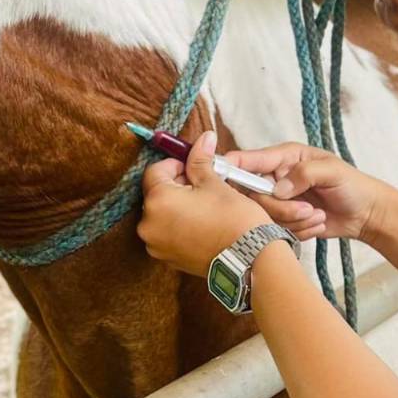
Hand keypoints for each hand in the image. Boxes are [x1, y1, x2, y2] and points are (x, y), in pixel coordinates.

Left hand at [138, 130, 271, 275]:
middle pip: (156, 194)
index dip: (175, 165)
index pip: (155, 171)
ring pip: (161, 215)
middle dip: (176, 186)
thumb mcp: (215, 183)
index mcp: (157, 201)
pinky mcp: (167, 258)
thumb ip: (201, 160)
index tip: (193, 167)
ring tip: (204, 207)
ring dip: (177, 206)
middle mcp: (148, 225)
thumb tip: (203, 138)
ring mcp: (156, 245)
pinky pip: (167, 234)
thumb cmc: (233, 219)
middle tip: (202, 186)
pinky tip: (202, 224)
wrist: (249, 260)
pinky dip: (179, 226)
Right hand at [222, 145, 390, 243]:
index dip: (231, 166)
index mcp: (284, 158)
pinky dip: (299, 230)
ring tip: (318, 215)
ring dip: (294, 220)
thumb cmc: (353, 186)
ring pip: (265, 216)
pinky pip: (278, 230)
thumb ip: (304, 174)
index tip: (220, 177)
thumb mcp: (332, 172)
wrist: (366, 214)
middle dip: (280, 207)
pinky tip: (318, 224)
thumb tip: (278, 189)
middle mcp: (277, 178)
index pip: (249, 159)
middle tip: (308, 209)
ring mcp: (279, 201)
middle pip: (253, 195)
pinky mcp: (285, 221)